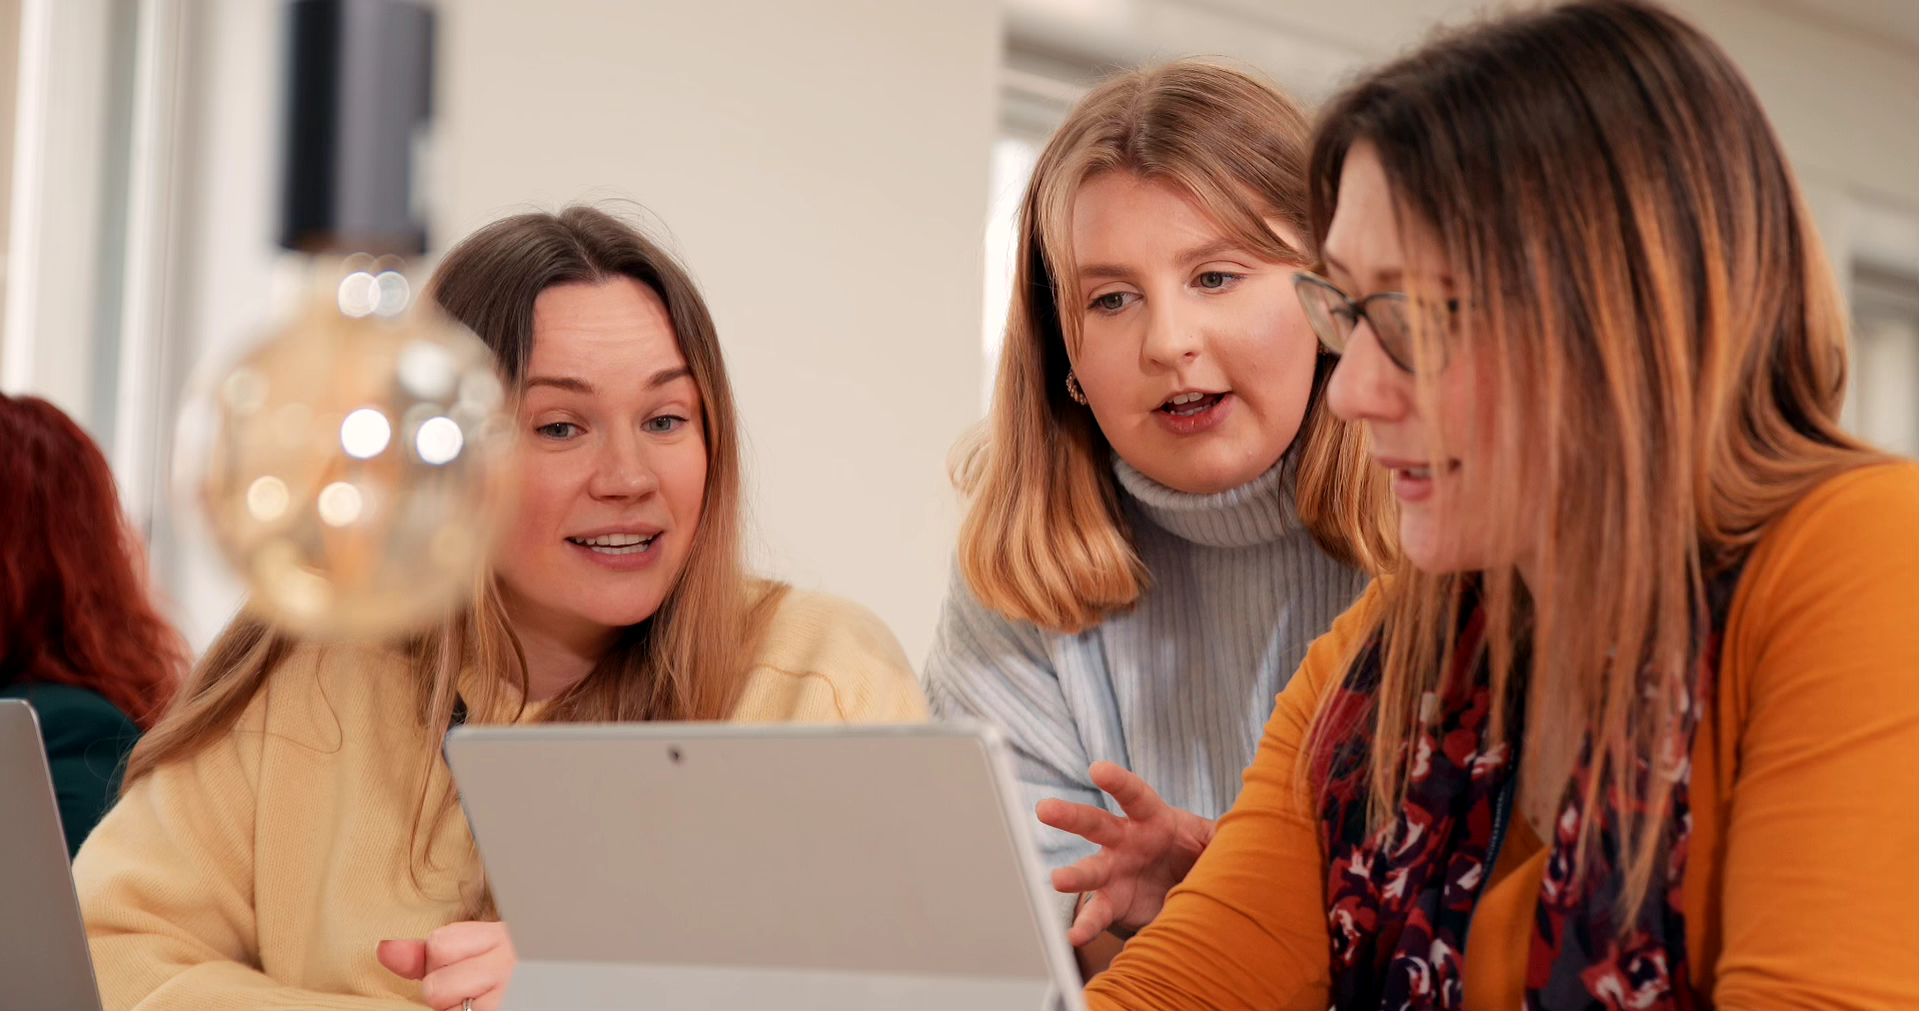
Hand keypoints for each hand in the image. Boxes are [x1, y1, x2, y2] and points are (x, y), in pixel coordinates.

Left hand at [377, 921, 516, 1010]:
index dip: (443, 962)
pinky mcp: (505, 1010)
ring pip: (445, 1009)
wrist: (574, 980)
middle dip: (448, 993)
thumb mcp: (483, 950)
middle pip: (436, 985)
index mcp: (503, 936)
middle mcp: (509, 963)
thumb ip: (430, 953)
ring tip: (484, 1003)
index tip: (469, 964)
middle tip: (477, 991)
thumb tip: (383, 950)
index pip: (439, 945)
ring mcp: (509, 995)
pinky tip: (491, 1008)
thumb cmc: (519, 972)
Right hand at [1036, 762, 1215, 945]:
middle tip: (1044, 809)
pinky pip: (1097, 913)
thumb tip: (1256, 828)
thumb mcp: (1217, 840)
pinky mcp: (1113, 902)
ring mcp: (1114, 871)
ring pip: (1088, 870)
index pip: (1134, 795)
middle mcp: (1125, 840)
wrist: (1183, 887)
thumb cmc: (1197, 852)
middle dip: (1069, 816)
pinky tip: (1073, 934)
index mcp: (1152, 818)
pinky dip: (1085, 925)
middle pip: (1094, 823)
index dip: (1117, 782)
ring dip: (1072, 876)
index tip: (1097, 770)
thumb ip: (1227, 834)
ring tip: (1056, 880)